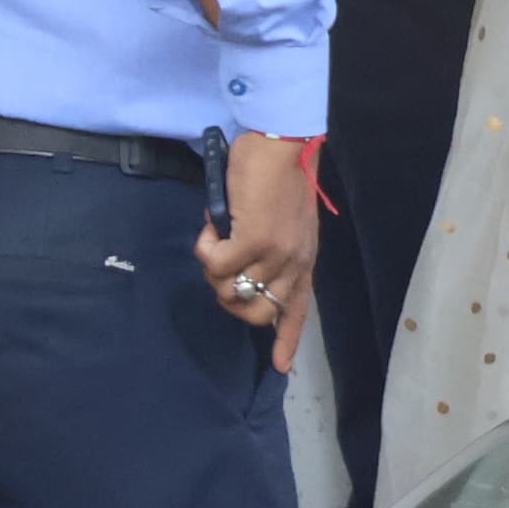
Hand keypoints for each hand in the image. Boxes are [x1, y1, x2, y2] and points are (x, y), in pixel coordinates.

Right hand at [197, 132, 318, 371]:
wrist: (279, 140)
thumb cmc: (276, 171)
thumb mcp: (282, 217)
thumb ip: (268, 244)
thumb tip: (237, 259)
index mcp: (303, 258)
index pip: (297, 310)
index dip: (286, 340)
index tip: (280, 367)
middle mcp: (293, 263)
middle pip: (255, 311)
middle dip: (228, 297)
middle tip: (218, 264)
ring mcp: (274, 253)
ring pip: (230, 290)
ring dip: (212, 267)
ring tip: (214, 235)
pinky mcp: (253, 240)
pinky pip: (216, 265)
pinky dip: (205, 248)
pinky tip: (210, 226)